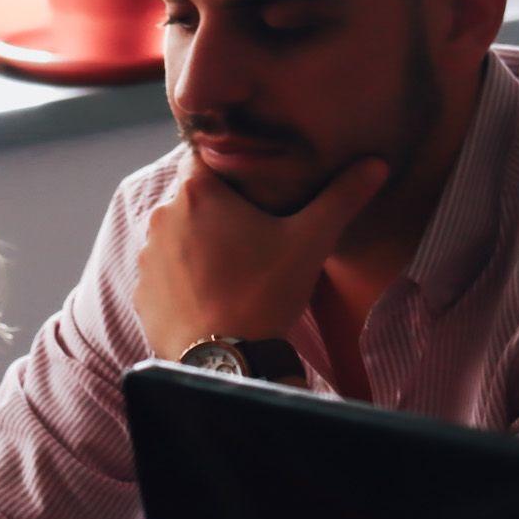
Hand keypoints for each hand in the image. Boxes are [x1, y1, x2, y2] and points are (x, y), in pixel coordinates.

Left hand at [132, 153, 390, 361]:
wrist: (227, 363)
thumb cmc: (265, 294)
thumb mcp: (310, 241)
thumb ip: (342, 197)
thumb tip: (376, 164)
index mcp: (196, 192)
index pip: (205, 154)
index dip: (229, 163)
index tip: (252, 181)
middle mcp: (161, 215)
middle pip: (192, 194)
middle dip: (218, 205)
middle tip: (253, 226)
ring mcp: (147, 254)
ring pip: (176, 231)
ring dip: (198, 239)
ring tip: (235, 262)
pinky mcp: (141, 289)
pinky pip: (165, 268)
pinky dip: (184, 273)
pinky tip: (214, 290)